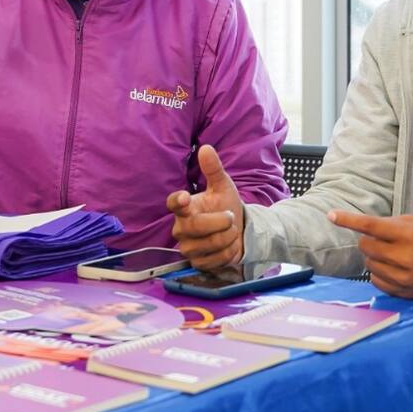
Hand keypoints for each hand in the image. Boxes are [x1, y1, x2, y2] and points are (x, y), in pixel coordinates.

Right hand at [166, 145, 244, 269]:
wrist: (239, 230)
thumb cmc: (225, 205)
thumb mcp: (223, 186)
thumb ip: (213, 169)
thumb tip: (206, 148)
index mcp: (184, 207)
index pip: (173, 204)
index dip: (177, 201)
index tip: (184, 197)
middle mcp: (181, 227)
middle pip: (194, 226)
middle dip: (219, 221)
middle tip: (231, 216)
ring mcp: (188, 247)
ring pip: (208, 244)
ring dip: (227, 237)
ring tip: (231, 230)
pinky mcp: (198, 263)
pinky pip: (215, 259)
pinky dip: (228, 252)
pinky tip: (229, 245)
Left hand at [327, 211, 412, 298]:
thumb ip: (390, 225)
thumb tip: (364, 229)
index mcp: (407, 234)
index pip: (370, 225)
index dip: (348, 219)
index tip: (331, 215)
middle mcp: (403, 256)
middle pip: (364, 246)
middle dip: (369, 241)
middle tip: (383, 241)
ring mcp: (403, 276)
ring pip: (369, 264)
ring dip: (375, 258)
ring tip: (393, 256)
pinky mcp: (403, 292)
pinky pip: (376, 280)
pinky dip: (379, 273)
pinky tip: (394, 269)